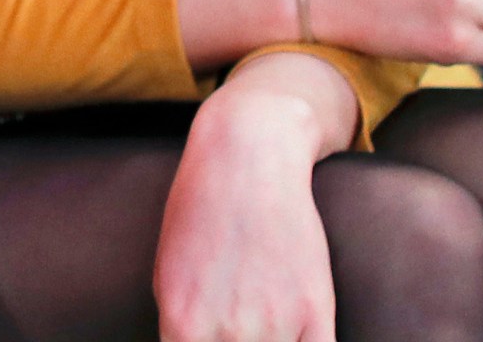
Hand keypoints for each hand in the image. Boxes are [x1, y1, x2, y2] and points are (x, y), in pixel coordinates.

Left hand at [157, 61, 348, 341]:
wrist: (247, 160)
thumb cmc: (198, 212)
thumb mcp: (166, 276)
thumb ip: (181, 330)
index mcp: (182, 328)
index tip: (212, 339)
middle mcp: (227, 336)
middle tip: (242, 325)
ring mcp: (275, 326)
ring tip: (264, 319)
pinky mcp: (316, 313)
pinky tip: (299, 334)